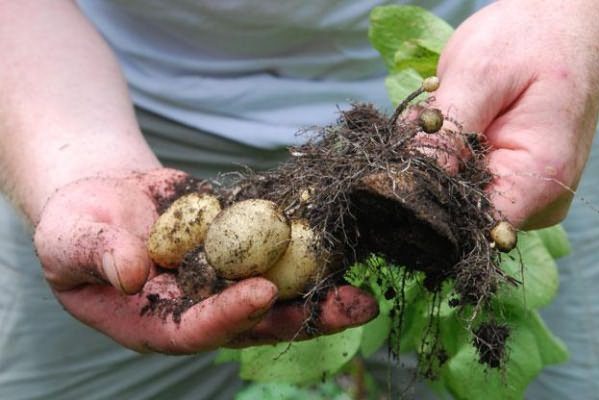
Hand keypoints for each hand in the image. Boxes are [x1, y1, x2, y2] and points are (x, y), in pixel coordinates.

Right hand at [34, 168, 377, 352]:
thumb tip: (134, 272)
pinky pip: (272, 250)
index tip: (263, 293)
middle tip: (351, 309)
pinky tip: (340, 243)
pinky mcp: (237, 247)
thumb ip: (99, 256)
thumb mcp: (70, 240)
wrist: (103, 194)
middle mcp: (198, 306)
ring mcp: (222, 278)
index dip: (229, 316)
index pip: (196, 329)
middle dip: (302, 317)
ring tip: (363, 290)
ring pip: (275, 290)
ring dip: (318, 292)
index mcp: (155, 321)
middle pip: (254, 320)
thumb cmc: (74, 226)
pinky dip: (304, 249)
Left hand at [434, 0, 598, 228]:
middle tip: (418, 127)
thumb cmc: (528, 39)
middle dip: (427, 175)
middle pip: (461, 214)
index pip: (473, 225)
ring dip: (434, 163)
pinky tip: (447, 126)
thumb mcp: (480, 74)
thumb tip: (412, 185)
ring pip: (456, 197)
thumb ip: (447, 130)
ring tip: (439, 117)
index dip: (428, 206)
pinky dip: (444, 157)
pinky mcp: (509, 182)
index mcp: (540, 177)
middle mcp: (538, 199)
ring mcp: (524, 194)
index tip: (398, 176)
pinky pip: (463, 182)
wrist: (558, 26)